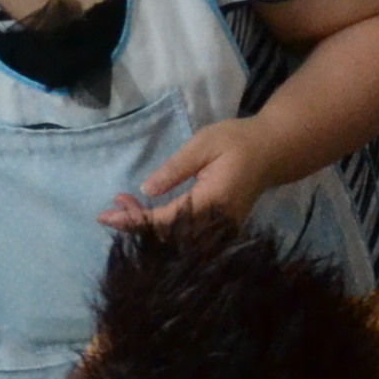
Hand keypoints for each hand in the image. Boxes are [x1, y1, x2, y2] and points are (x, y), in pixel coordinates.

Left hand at [102, 117, 283, 232]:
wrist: (272, 151)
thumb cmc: (238, 141)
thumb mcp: (203, 144)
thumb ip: (175, 169)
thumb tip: (146, 189)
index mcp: (212, 201)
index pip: (166, 219)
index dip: (134, 220)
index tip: (106, 215)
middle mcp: (216, 223)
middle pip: (168, 235)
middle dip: (135, 222)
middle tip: (112, 204)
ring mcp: (220, 229)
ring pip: (175, 237)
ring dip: (146, 223)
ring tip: (123, 202)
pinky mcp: (219, 229)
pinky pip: (185, 234)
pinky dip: (161, 224)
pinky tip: (145, 210)